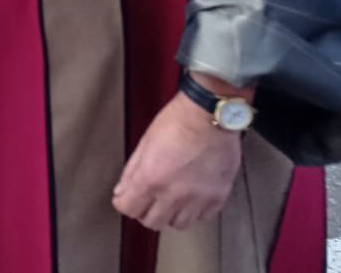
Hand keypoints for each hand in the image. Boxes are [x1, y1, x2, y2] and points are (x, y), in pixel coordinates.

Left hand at [113, 92, 242, 230]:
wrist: (211, 115)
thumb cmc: (179, 121)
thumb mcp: (145, 142)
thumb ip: (132, 171)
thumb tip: (123, 190)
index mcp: (151, 178)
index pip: (128, 209)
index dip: (124, 202)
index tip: (126, 198)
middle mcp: (174, 193)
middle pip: (152, 222)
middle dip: (146, 211)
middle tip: (148, 199)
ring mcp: (198, 198)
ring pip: (178, 224)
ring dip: (171, 214)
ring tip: (171, 198)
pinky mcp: (218, 197)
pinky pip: (203, 217)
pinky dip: (196, 211)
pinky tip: (192, 197)